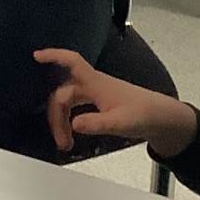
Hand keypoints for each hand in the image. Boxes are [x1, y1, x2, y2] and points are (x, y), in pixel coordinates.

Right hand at [34, 48, 196, 158]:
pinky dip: (71, 119)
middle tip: (62, 142)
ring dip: (62, 121)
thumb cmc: (143, 114)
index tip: (36, 55)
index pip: (72, 62)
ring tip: (66, 144)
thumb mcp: (119, 122)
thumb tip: (74, 124)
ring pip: (69, 102)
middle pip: (64, 93)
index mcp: (96, 83)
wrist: (163, 119)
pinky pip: (77, 107)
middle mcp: (94, 85)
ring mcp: (97, 94)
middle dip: (56, 116)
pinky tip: (74, 133)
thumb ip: (96, 123)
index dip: (54, 56)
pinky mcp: (101, 104)